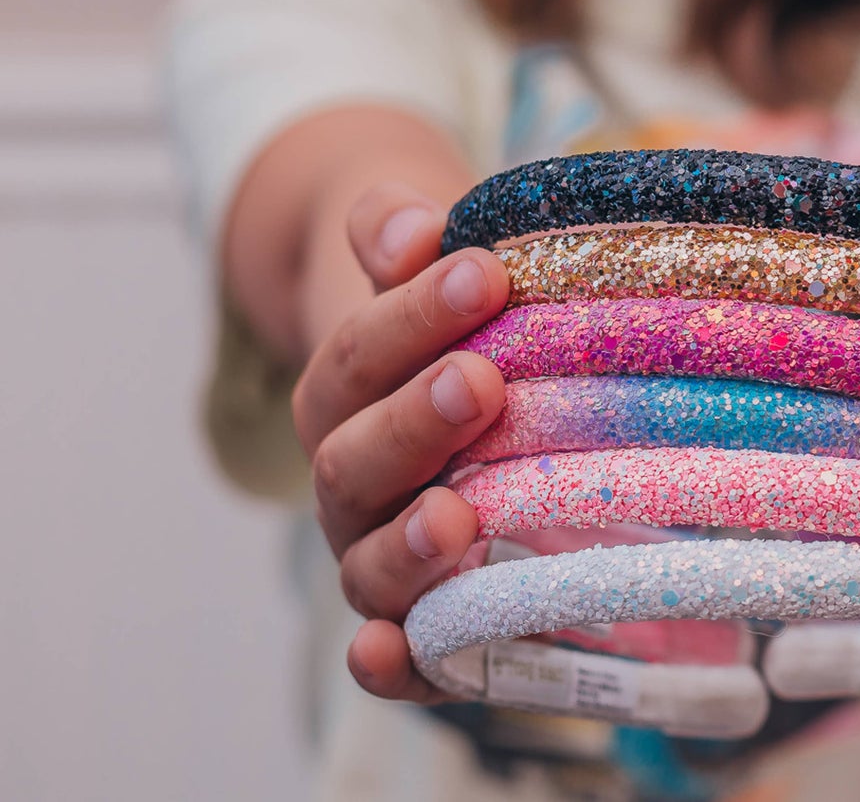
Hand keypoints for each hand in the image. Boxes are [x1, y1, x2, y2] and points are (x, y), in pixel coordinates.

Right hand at [290, 184, 510, 702]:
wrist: (461, 376)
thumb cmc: (457, 313)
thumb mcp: (428, 257)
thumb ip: (399, 232)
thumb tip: (413, 228)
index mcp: (345, 387)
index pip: (364, 352)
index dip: (416, 315)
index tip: (483, 274)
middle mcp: (352, 477)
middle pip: (359, 460)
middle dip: (415, 422)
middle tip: (479, 381)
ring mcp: (381, 553)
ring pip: (368, 563)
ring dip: (404, 546)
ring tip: (454, 519)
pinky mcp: (432, 618)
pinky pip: (408, 654)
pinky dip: (394, 662)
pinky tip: (393, 653)